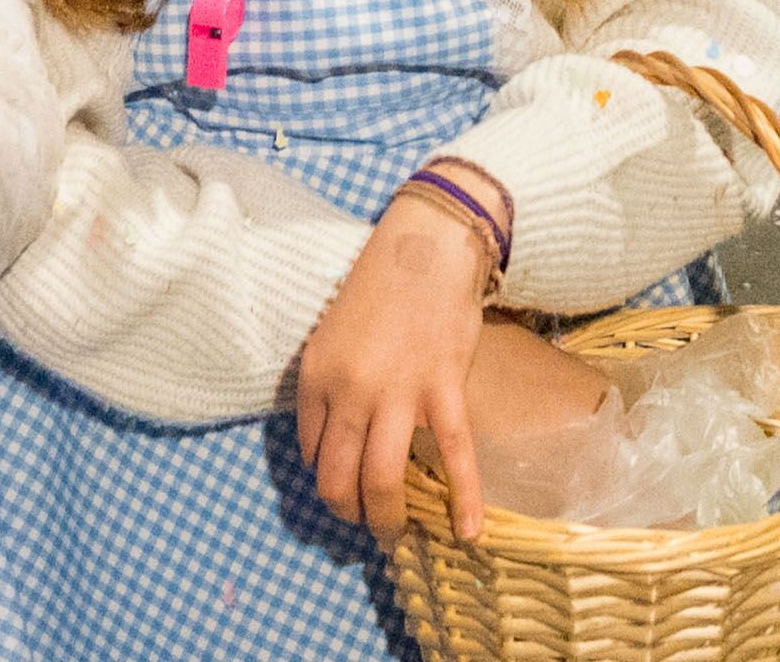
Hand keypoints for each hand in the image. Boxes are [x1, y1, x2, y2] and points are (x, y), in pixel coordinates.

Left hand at [294, 167, 513, 538]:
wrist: (428, 244)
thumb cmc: (381, 282)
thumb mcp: (332, 331)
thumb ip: (329, 383)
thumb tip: (333, 437)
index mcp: (317, 375)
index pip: (311, 451)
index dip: (327, 474)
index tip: (343, 481)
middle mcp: (349, 391)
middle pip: (338, 478)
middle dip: (348, 512)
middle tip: (362, 523)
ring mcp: (398, 394)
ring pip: (382, 479)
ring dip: (385, 519)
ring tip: (393, 534)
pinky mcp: (443, 391)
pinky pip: (454, 457)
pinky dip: (463, 500)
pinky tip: (468, 532)